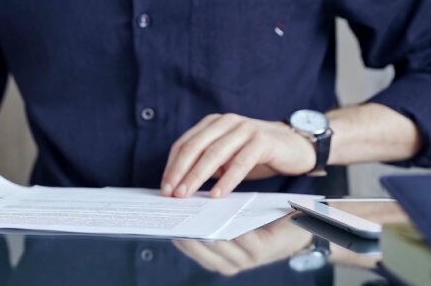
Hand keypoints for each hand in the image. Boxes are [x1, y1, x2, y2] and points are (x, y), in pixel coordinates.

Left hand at [161, 113, 315, 197]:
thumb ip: (207, 165)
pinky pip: (240, 162)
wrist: (295, 145)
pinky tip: (217, 194)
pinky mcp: (262, 141)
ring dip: (197, 176)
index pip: (184, 144)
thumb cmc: (256, 154)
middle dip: (180, 172)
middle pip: (194, 148)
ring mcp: (244, 129)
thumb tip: (181, 187)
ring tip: (187, 195)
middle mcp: (226, 122)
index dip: (172, 166)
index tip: (165, 188)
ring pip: (214, 154)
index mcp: (212, 123)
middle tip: (171, 194)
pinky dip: (227, 180)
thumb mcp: (226, 158)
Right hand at [172, 213, 311, 275]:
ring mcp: (244, 260)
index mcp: (219, 259)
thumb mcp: (232, 218)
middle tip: (169, 211)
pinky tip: (216, 209)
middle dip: (183, 231)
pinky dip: (226, 225)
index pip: (189, 248)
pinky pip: (237, 237)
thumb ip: (210, 215)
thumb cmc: (262, 219)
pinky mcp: (259, 251)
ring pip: (216, 245)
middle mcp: (229, 264)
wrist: (302, 225)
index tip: (161, 216)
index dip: (175, 233)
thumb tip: (180, 198)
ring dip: (202, 228)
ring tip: (188, 208)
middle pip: (199, 249)